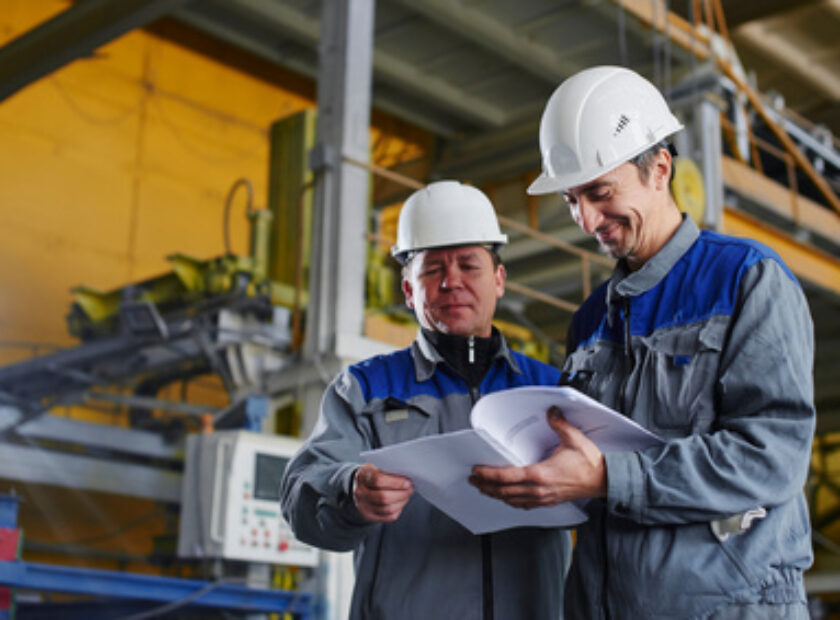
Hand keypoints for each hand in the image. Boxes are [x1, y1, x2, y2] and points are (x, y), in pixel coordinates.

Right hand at [353, 463, 413, 522]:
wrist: (360, 486)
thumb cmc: (373, 474)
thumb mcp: (377, 466)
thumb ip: (389, 469)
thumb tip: (407, 476)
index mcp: (362, 476)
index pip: (378, 480)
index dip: (395, 482)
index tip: (407, 482)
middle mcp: (360, 493)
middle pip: (383, 497)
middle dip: (401, 494)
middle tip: (410, 488)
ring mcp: (363, 506)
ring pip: (387, 509)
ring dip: (402, 502)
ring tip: (407, 494)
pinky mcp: (369, 516)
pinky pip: (388, 516)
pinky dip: (399, 509)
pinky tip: (401, 502)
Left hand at [469, 407, 606, 508]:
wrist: (604, 481)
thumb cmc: (591, 464)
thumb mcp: (574, 438)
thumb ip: (559, 423)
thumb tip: (550, 411)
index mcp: (541, 474)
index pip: (507, 476)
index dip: (488, 475)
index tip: (477, 471)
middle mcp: (539, 489)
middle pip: (504, 491)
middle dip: (486, 486)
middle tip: (473, 480)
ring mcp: (543, 498)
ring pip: (512, 500)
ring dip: (495, 495)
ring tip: (484, 489)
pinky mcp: (548, 502)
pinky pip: (524, 505)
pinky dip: (511, 501)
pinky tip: (507, 498)